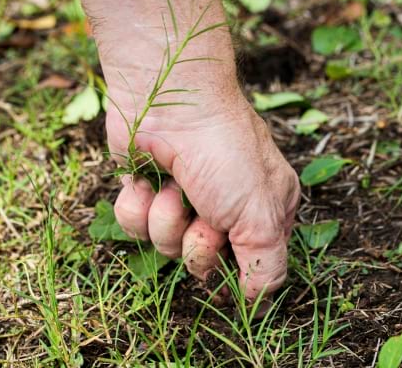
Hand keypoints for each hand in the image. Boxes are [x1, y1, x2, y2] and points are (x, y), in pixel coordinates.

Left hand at [107, 91, 299, 298]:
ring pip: (167, 246)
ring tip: (176, 187)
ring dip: (167, 220)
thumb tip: (256, 304)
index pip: (254, 267)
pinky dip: (139, 204)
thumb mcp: (263, 215)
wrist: (171, 97)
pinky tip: (148, 179)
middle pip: (205, 264)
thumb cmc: (226, 152)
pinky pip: (134, 225)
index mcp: (265, 212)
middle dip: (199, 245)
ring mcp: (185, 199)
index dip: (237, 275)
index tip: (227, 271)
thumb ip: (267, 266)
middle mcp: (226, 209)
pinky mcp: (147, 189)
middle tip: (206, 215)